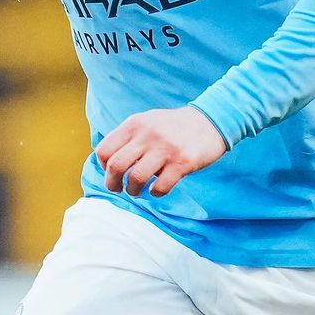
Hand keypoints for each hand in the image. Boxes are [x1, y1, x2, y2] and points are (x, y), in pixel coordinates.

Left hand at [95, 106, 226, 197]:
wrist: (211, 121)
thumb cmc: (174, 127)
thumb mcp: (147, 121)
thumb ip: (128, 136)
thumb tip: (106, 161)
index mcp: (134, 124)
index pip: (104, 150)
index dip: (103, 167)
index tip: (111, 172)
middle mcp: (147, 135)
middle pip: (116, 166)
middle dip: (113, 183)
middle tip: (118, 188)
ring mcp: (165, 149)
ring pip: (136, 178)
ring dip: (133, 191)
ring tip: (137, 191)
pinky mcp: (182, 162)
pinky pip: (161, 187)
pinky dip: (156, 192)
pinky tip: (157, 189)